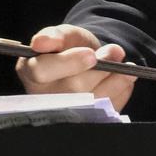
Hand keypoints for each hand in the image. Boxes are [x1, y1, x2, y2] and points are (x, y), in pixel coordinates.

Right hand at [15, 24, 137, 111]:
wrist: (89, 60)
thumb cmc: (70, 47)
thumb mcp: (64, 35)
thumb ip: (55, 35)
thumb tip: (42, 42)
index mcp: (30, 73)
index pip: (41, 71)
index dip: (68, 63)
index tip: (91, 54)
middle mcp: (43, 98)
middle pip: (72, 89)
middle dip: (99, 69)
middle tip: (114, 51)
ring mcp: (65, 113)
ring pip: (94, 101)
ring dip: (115, 80)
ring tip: (125, 64)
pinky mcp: (87, 120)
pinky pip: (109, 108)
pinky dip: (122, 90)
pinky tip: (124, 78)